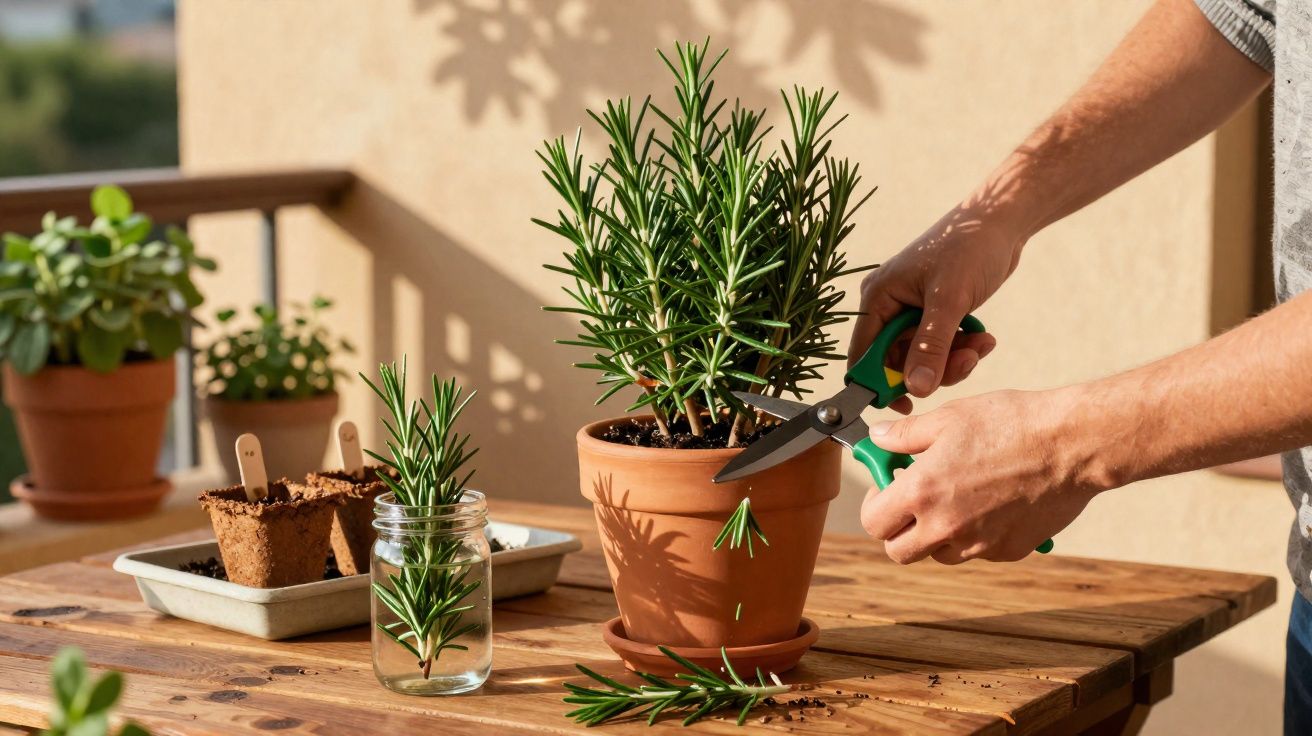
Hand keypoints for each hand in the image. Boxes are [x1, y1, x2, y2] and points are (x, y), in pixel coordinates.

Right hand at [849, 199, 1026, 410]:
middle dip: (932, 369)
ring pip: (922, 359)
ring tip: (982, 345)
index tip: (907, 403)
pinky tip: (983, 337)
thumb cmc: (968, 247)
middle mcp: (889, 306)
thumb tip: (916, 389)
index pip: (864, 355)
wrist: (999, 220)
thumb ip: (931, 347)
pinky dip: (962, 349)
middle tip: (965, 363)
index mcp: (878, 298)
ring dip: (954, 360)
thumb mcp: (949, 300)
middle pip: (898, 362)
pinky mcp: (934, 314)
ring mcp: (912, 311)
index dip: (879, 384)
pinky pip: (940, 348)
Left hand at [859, 387, 1103, 563]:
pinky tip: (989, 503)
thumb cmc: (1011, 424)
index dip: (874, 504)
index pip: (874, 523)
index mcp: (922, 493)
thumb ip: (905, 434)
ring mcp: (978, 544)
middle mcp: (945, 527)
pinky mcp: (1007, 551)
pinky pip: (976, 552)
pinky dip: (974, 536)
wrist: (1072, 444)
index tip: (886, 487)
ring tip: (954, 497)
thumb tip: (877, 437)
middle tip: (912, 501)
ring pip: (937, 555)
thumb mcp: (949, 418)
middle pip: (898, 551)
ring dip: (935, 534)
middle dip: (899, 528)